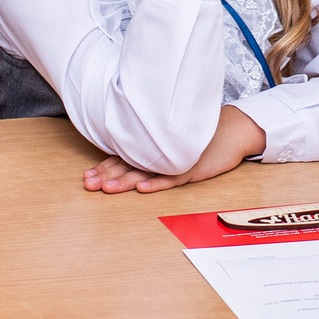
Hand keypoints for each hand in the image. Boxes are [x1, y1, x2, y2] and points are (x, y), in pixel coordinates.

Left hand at [80, 107, 265, 192]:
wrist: (232, 130)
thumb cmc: (200, 138)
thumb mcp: (172, 142)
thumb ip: (151, 149)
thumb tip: (124, 160)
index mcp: (153, 147)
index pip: (123, 158)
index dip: (103, 167)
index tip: (85, 177)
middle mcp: (160, 152)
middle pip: (128, 165)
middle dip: (106, 175)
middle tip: (87, 184)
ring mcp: (175, 161)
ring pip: (145, 172)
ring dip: (124, 180)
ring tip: (107, 188)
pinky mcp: (192, 168)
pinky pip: (172, 177)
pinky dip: (157, 183)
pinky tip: (143, 188)